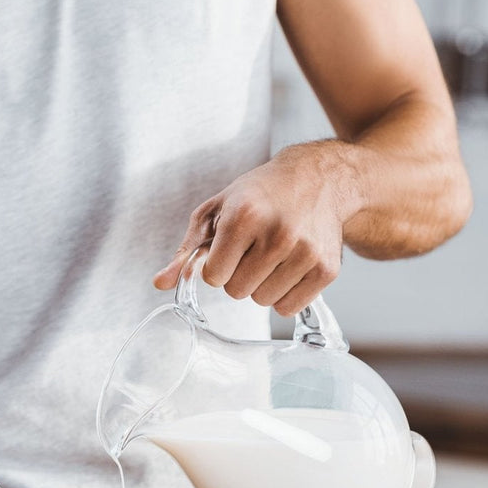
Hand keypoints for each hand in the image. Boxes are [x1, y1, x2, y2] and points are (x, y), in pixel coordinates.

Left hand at [153, 143, 356, 314]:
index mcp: (244, 216)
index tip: (230, 247)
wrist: (318, 180)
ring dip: (261, 285)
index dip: (217, 265)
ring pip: (262, 302)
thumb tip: (160, 283)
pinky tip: (289, 266)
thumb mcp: (217, 211)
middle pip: (236, 292)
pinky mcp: (326, 270)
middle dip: (238, 275)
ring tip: (272, 255)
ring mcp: (306, 253)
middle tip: (253, 248)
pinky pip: (288, 308)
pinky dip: (284, 294)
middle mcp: (278, 235)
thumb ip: (187, 250)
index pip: (213, 277)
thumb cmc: (260, 194)